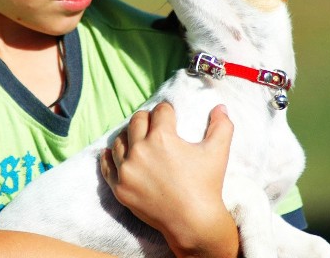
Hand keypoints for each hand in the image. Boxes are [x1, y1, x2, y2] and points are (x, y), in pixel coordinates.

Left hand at [100, 103, 238, 257]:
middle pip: (137, 121)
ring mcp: (127, 170)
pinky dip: (108, 157)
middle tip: (154, 125)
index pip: (160, 111)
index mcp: (162, 137)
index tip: (170, 115)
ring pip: (120, 141)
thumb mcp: (218, 152)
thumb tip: (221, 107)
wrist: (193, 223)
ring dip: (129, 136)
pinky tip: (110, 152)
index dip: (167, 111)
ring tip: (136, 139)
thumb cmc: (206, 185)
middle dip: (147, 119)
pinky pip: (107, 166)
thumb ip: (222, 126)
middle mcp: (140, 150)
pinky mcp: (120, 187)